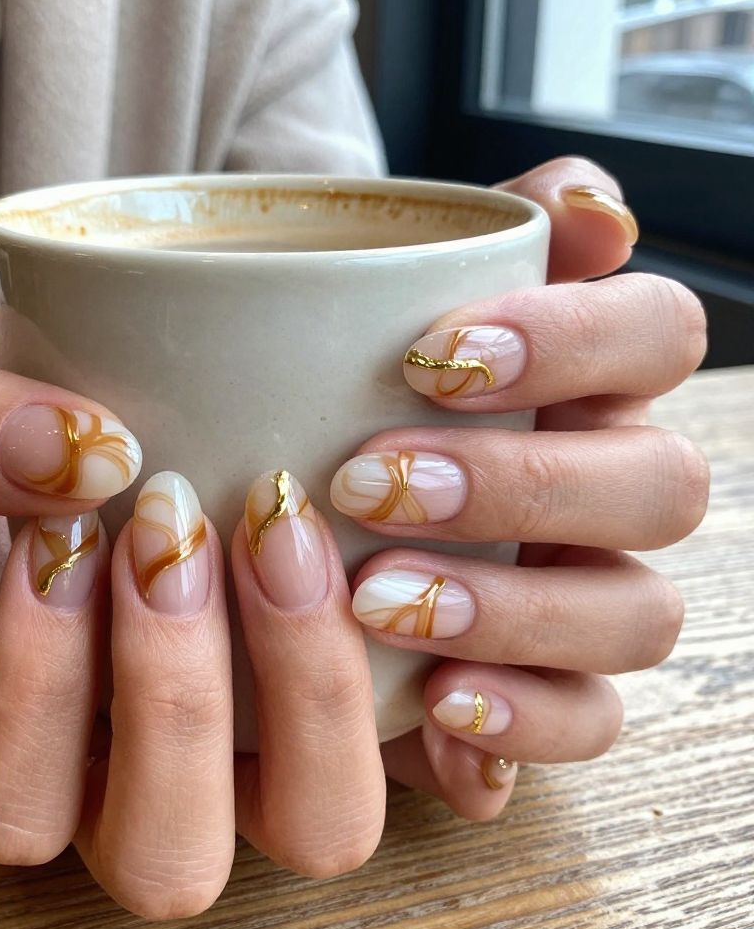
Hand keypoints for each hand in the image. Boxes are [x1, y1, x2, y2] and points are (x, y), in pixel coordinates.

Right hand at [0, 330, 383, 918]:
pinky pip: (397, 754)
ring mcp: (215, 754)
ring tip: (277, 522)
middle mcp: (98, 783)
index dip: (48, 678)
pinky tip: (421, 587)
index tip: (66, 526)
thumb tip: (85, 450)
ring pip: (310, 825)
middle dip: (185, 695)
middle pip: (171, 857)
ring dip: (312, 686)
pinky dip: (433, 707)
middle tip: (176, 522)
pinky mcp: (295, 700)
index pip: (13, 797)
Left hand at [329, 157, 708, 817]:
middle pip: (659, 484)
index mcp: (582, 383)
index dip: (573, 340)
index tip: (429, 355)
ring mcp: (590, 597)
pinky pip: (590, 722)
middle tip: (369, 484)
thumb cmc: (320, 395)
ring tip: (378, 600)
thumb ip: (466, 236)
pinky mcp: (550, 694)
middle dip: (519, 484)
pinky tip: (437, 706)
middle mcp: (607, 489)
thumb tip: (587, 206)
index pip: (657, 334)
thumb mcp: (352, 307)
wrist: (269, 516)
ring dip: (514, 607)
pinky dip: (525, 720)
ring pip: (636, 613)